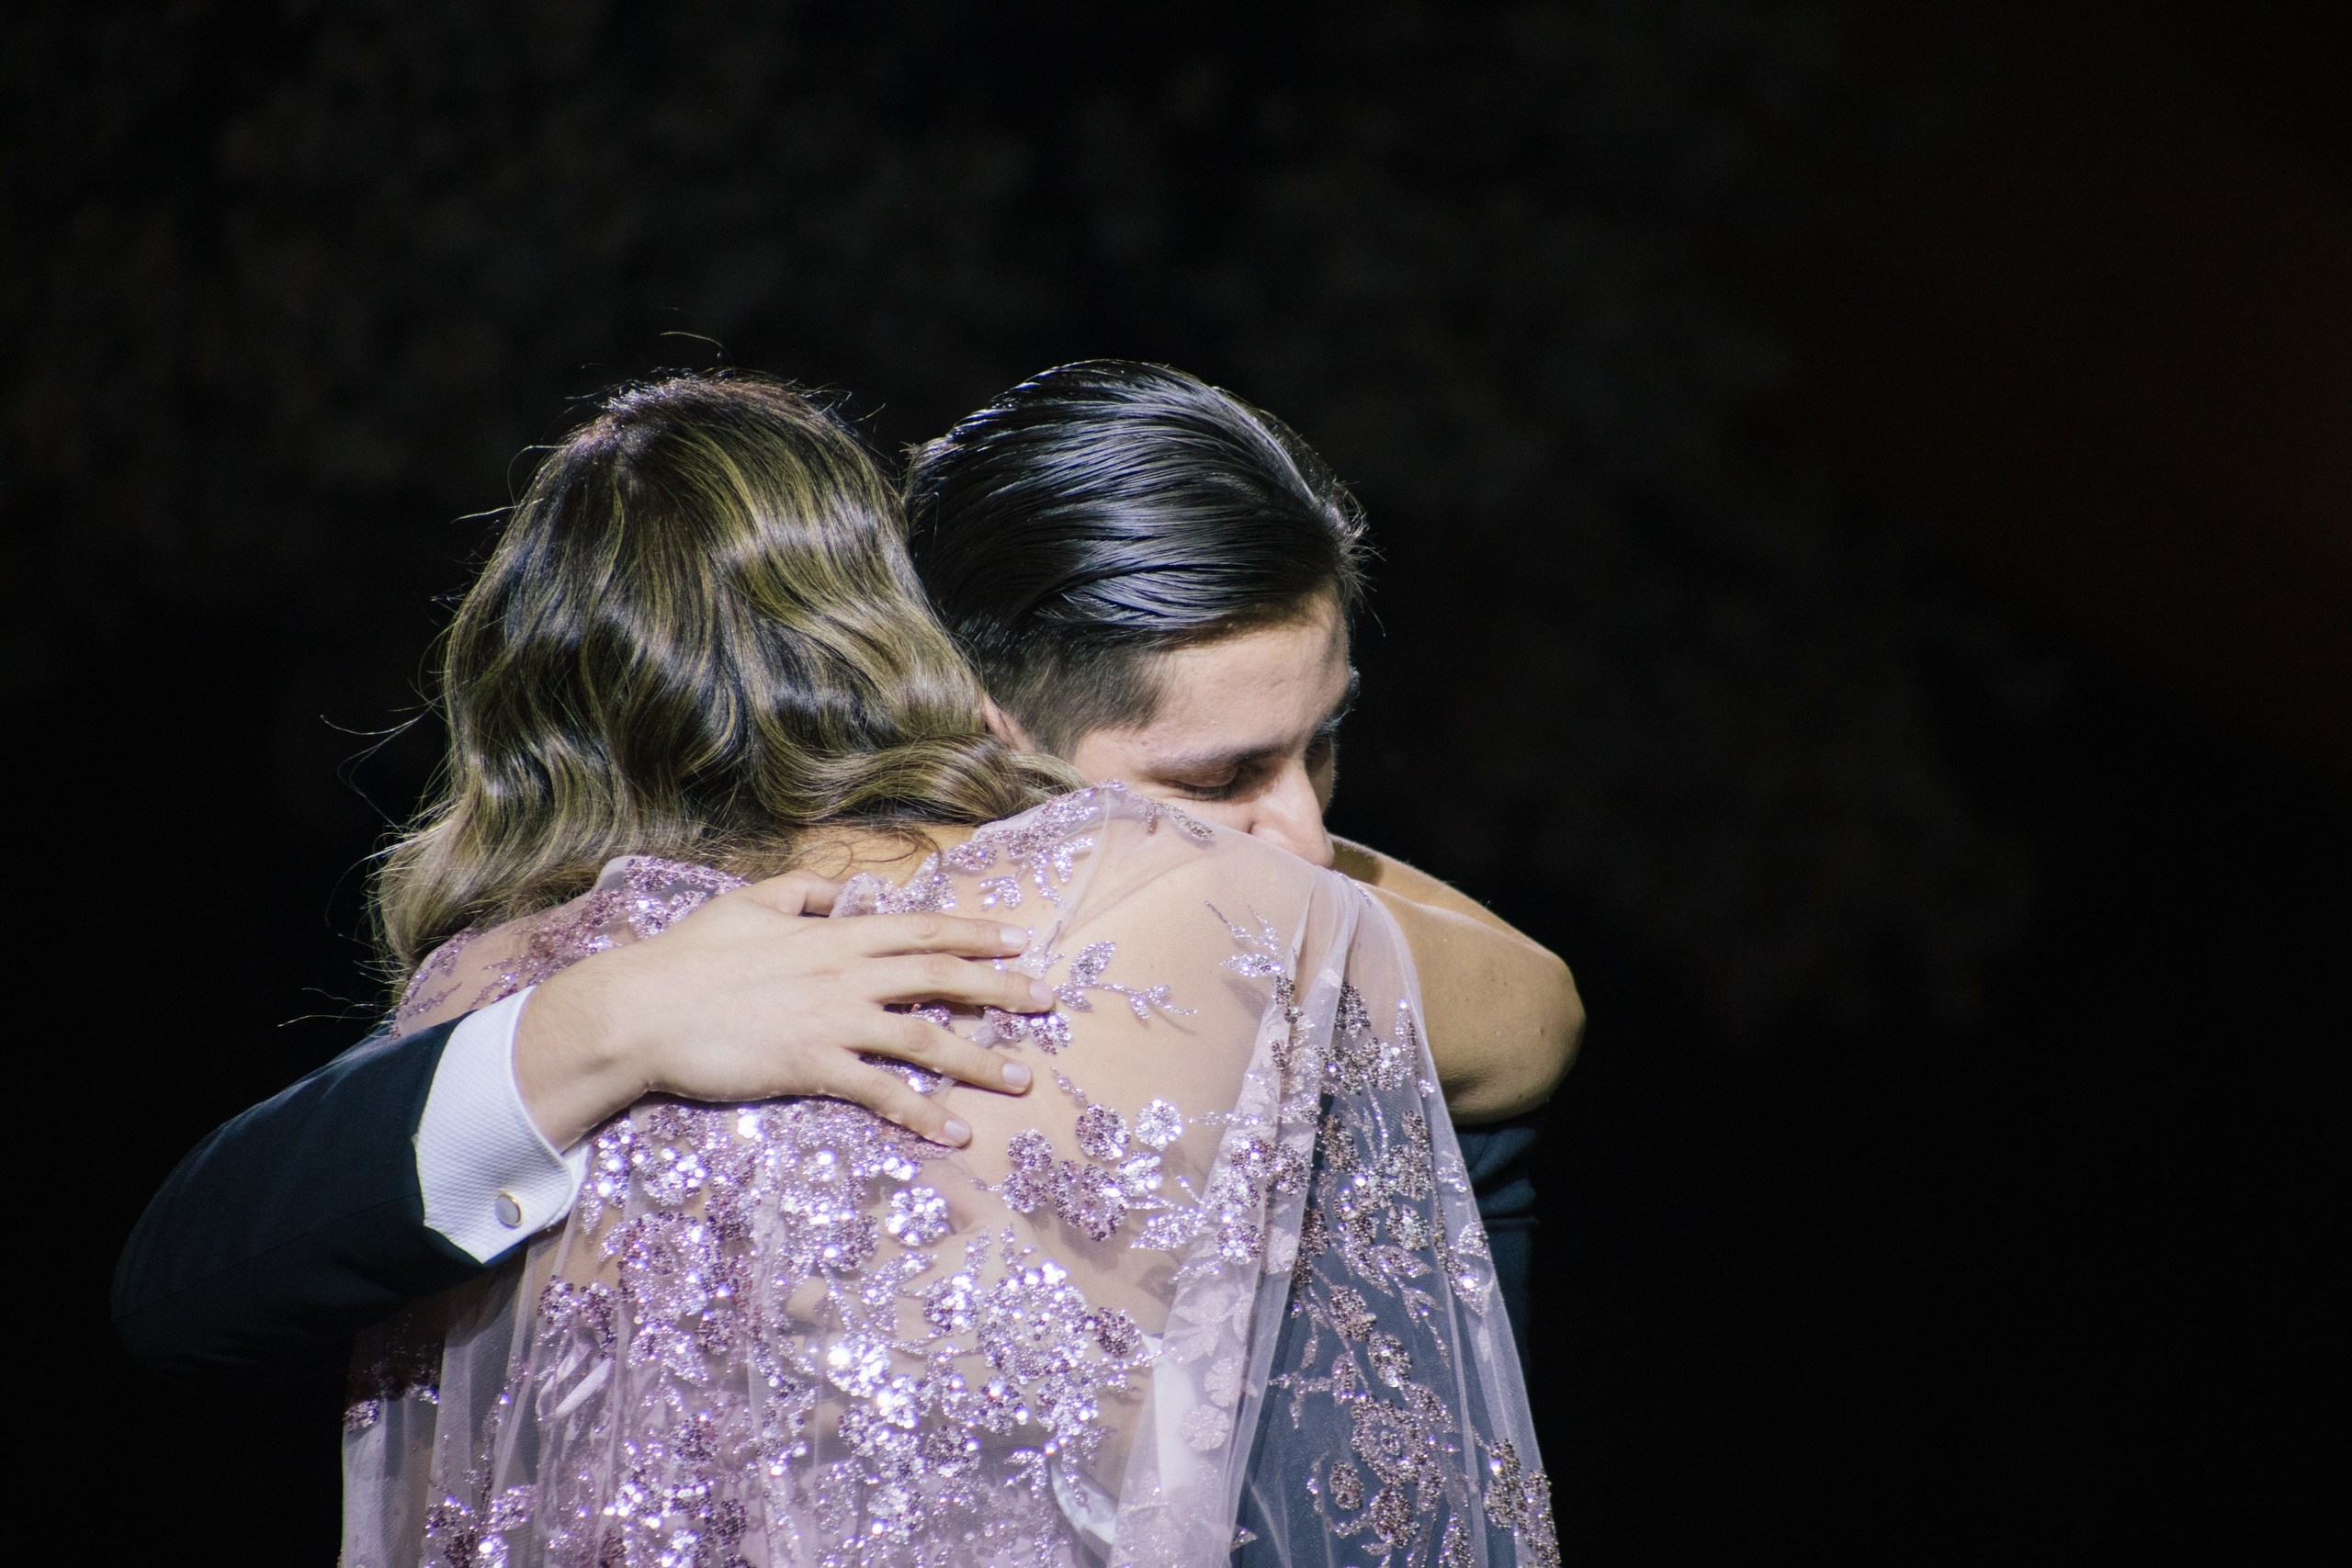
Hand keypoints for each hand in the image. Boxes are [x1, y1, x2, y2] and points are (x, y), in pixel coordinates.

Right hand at [514, 872, 1048, 1147]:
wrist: (640, 1009)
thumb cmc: (688, 957)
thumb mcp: (748, 905)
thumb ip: (802, 894)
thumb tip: (840, 890)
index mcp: (833, 934)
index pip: (921, 929)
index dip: (975, 934)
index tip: (1018, 940)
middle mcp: (845, 973)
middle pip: (941, 976)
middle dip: (1001, 988)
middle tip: (1048, 999)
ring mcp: (832, 1021)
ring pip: (925, 1037)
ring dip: (980, 1060)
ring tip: (1023, 1078)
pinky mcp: (812, 1067)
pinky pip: (881, 1092)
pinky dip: (923, 1113)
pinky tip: (956, 1131)